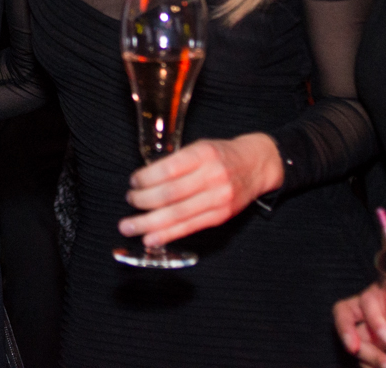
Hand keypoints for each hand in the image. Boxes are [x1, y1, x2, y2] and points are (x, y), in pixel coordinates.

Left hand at [118, 134, 281, 247]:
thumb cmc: (222, 154)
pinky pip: (189, 227)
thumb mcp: (200, 147)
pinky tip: (150, 238)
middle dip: (143, 201)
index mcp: (203, 154)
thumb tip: (144, 179)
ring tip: (128, 227)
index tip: (133, 182)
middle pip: (170, 194)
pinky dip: (167, 234)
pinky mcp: (220, 216)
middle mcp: (212, 177)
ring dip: (149, 223)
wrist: (257, 165)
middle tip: (129, 201)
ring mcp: (218, 199)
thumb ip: (176, 161)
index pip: (168, 169)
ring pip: (177, 214)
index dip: (146, 178)